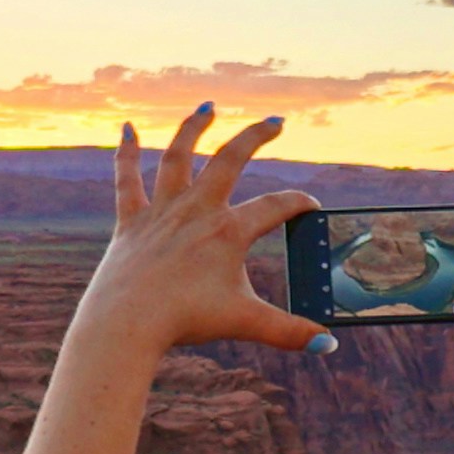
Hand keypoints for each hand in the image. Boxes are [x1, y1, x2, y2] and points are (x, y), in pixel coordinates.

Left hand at [79, 103, 327, 356]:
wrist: (127, 324)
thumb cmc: (186, 321)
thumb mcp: (245, 322)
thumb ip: (290, 332)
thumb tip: (328, 346)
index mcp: (229, 230)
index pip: (277, 207)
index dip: (300, 204)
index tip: (311, 207)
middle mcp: (197, 210)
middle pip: (232, 159)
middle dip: (258, 136)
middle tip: (276, 120)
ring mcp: (162, 211)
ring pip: (179, 156)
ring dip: (194, 128)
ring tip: (208, 107)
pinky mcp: (131, 221)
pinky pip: (126, 178)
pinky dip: (125, 151)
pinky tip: (126, 128)